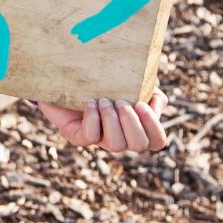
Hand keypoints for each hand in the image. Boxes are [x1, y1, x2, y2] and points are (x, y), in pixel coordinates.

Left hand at [37, 90, 169, 153]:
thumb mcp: (129, 79)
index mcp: (137, 126)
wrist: (65, 77)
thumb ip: (146, 87)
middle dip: (132, 123)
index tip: (141, 104)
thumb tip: (156, 97)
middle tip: (121, 102)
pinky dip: (93, 118)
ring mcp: (100, 139)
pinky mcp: (79, 136)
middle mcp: (121, 137)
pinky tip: (89, 102)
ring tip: (103, 101)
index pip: (157, 141)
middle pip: (140, 145)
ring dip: (112, 121)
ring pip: (116, 145)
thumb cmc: (102, 78)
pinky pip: (91, 137)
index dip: (153, 126)